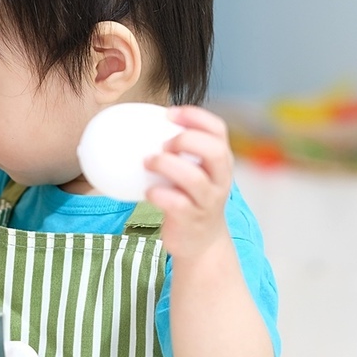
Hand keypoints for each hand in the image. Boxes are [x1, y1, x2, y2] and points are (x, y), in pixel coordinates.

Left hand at [144, 106, 233, 259]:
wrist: (201, 242)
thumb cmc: (190, 198)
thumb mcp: (194, 171)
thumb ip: (179, 151)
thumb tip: (135, 124)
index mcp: (220, 161)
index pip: (218, 129)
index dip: (195, 116)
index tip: (169, 114)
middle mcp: (220, 179)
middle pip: (215, 151)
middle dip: (187, 140)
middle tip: (164, 144)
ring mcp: (208, 201)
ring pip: (195, 178)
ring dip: (167, 165)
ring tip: (148, 163)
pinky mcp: (192, 220)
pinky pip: (177, 204)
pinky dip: (159, 194)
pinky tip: (148, 192)